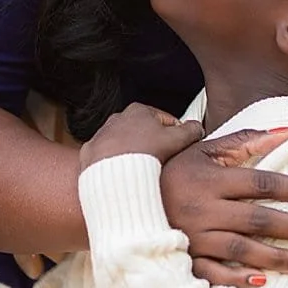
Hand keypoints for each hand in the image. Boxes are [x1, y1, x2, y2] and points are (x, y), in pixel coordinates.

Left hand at [78, 102, 204, 167]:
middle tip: (162, 161)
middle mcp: (116, 119)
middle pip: (144, 131)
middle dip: (154, 144)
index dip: (177, 135)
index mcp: (138, 110)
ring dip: (134, 153)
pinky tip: (124, 173)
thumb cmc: (145, 155)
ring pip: (124, 144)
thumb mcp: (177, 140)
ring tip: (143, 169)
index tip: (180, 147)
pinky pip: (107, 157)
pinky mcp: (90, 153)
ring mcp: (101, 135)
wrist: (114, 177)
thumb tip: (197, 127)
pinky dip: (115, 164)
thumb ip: (191, 130)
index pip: (165, 120)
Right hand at [159, 127, 287, 286]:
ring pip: (241, 249)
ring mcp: (193, 236)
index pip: (262, 183)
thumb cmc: (172, 171)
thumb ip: (243, 142)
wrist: (123, 197)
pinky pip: (213, 272)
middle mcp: (203, 208)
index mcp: (210, 179)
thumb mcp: (202, 151)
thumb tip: (286, 132)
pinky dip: (237, 278)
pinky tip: (262, 281)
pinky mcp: (183, 257)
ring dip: (275, 256)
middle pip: (257, 218)